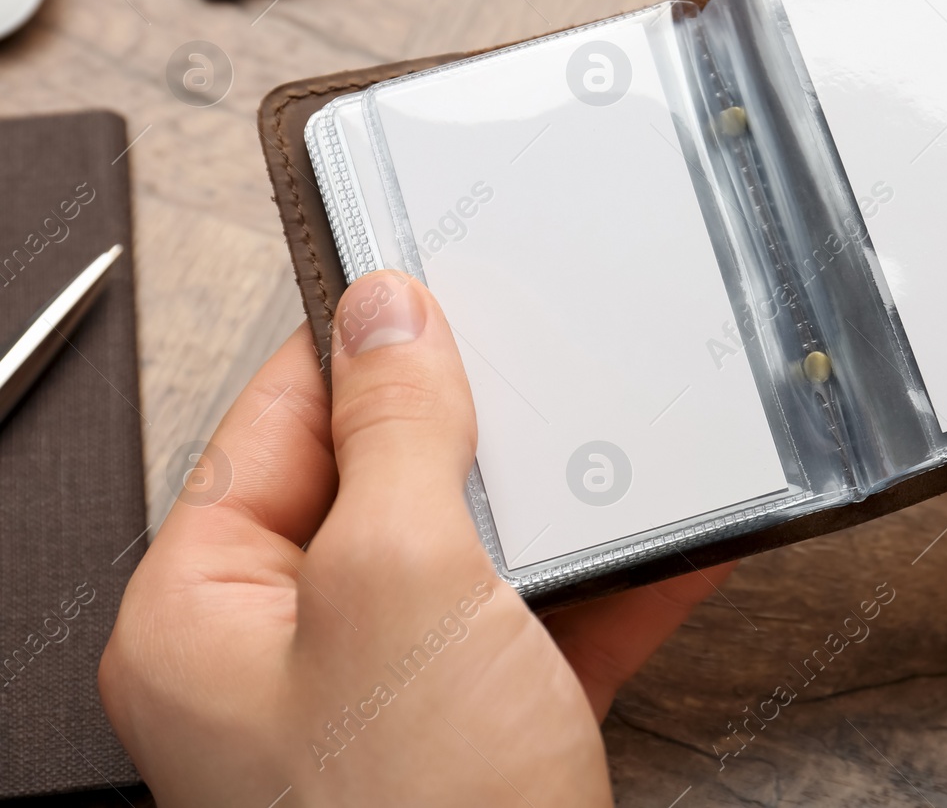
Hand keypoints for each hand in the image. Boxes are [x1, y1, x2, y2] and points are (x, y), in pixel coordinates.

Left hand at [100, 272, 726, 806]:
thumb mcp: (400, 587)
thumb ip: (395, 437)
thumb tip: (387, 313)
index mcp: (207, 608)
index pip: (275, 420)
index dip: (360, 340)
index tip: (437, 273)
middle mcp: (288, 651)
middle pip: (386, 480)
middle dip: (482, 423)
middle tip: (553, 349)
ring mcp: (390, 698)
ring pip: (477, 553)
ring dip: (564, 502)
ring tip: (630, 435)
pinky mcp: (481, 734)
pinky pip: (544, 627)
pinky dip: (612, 583)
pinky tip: (678, 539)